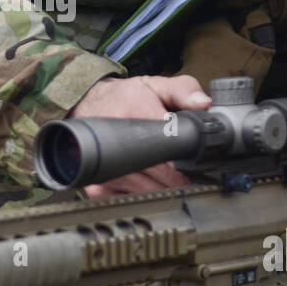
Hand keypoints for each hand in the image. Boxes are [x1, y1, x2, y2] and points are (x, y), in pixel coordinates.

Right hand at [69, 75, 211, 196]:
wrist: (83, 108)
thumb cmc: (121, 99)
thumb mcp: (153, 85)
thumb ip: (183, 89)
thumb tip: (203, 103)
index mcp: (135, 114)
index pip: (171, 149)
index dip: (187, 158)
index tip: (192, 158)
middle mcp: (118, 144)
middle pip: (166, 177)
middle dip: (180, 174)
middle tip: (180, 163)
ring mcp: (108, 170)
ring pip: (152, 192)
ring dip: (164, 186)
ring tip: (162, 169)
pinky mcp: (100, 187)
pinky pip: (134, 200)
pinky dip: (144, 193)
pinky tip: (143, 178)